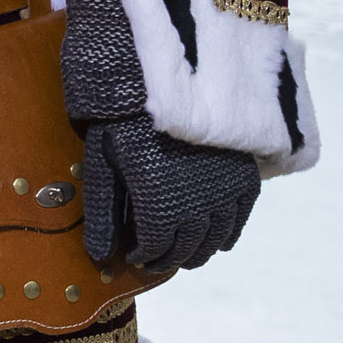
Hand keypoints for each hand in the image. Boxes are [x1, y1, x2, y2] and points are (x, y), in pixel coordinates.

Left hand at [81, 115, 259, 273]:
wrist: (162, 79)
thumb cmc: (123, 119)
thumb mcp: (103, 165)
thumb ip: (103, 214)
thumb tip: (100, 258)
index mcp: (160, 203)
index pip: (156, 248)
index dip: (145, 256)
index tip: (135, 256)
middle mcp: (198, 203)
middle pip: (187, 246)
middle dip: (170, 259)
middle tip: (158, 263)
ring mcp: (225, 187)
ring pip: (216, 235)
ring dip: (200, 252)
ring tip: (187, 257)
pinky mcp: (243, 171)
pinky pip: (242, 213)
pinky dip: (230, 232)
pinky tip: (220, 242)